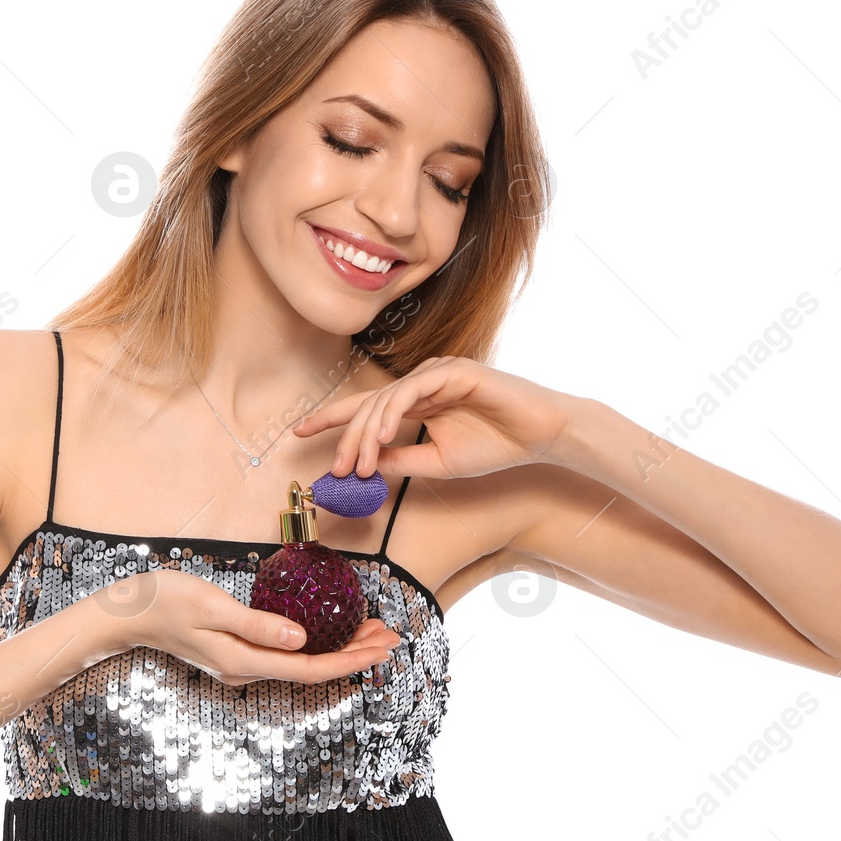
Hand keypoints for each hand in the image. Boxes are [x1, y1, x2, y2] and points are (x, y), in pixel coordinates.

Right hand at [84, 568, 401, 686]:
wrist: (127, 613)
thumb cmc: (167, 601)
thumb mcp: (213, 606)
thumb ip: (258, 625)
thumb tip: (302, 640)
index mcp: (245, 662)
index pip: (310, 670)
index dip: (351, 661)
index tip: (383, 647)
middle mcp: (247, 671)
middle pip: (312, 670)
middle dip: (355, 654)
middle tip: (390, 634)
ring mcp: (242, 665)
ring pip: (302, 663)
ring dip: (339, 648)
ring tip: (371, 631)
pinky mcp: (238, 653)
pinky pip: (287, 655)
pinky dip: (316, 643)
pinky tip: (329, 630)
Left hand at [291, 355, 573, 480]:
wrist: (541, 436)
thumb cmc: (496, 446)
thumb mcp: (437, 462)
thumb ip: (401, 459)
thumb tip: (365, 464)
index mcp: (417, 400)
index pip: (366, 407)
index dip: (332, 418)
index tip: (299, 432)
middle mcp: (421, 382)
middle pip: (369, 406)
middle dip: (346, 437)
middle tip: (335, 469)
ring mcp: (436, 372)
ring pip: (385, 399)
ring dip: (366, 434)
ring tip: (357, 465)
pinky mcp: (453, 370)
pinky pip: (411, 390)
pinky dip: (391, 414)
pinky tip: (382, 439)